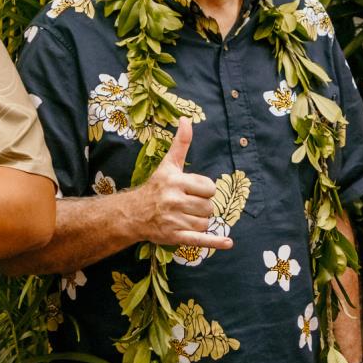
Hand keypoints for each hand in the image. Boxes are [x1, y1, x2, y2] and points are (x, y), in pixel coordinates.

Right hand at [135, 121, 231, 252]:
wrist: (134, 213)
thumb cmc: (156, 187)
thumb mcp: (168, 164)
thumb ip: (181, 143)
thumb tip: (186, 119)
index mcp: (176, 182)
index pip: (209, 188)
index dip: (205, 190)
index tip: (193, 191)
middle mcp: (174, 201)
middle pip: (208, 207)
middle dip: (202, 207)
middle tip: (188, 205)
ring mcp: (174, 221)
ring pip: (205, 223)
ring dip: (200, 221)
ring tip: (186, 217)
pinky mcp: (174, 237)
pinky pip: (200, 240)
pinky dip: (215, 242)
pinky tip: (228, 243)